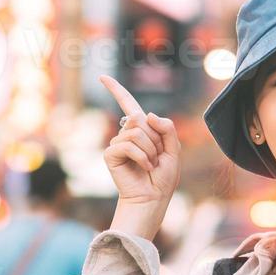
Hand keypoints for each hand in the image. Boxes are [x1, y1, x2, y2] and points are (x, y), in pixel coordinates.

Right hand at [99, 75, 180, 238]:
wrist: (152, 198)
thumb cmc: (163, 177)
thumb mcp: (173, 149)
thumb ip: (166, 128)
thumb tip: (144, 115)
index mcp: (141, 130)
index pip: (127, 105)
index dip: (116, 90)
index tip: (102, 76)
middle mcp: (127, 134)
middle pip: (142, 119)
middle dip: (156, 139)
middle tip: (156, 158)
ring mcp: (117, 143)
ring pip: (137, 132)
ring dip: (150, 150)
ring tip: (150, 164)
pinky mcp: (111, 154)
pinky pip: (129, 145)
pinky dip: (142, 156)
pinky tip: (143, 167)